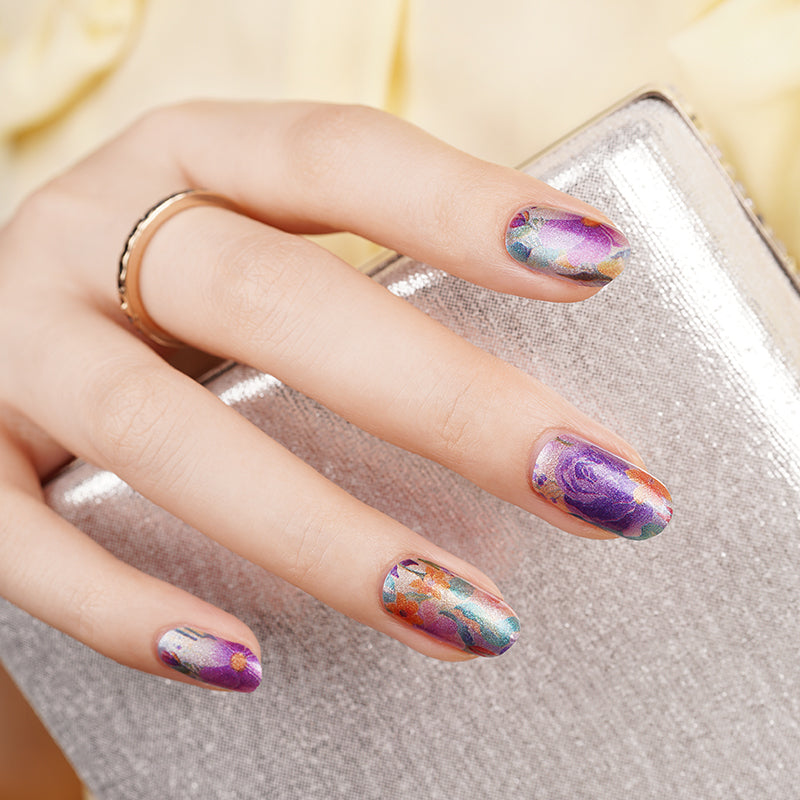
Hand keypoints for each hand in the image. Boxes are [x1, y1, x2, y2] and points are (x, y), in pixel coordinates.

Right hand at [0, 102, 671, 691]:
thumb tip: (522, 403)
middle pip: (271, 299)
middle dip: (440, 398)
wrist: (1, 325)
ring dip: (322, 532)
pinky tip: (245, 661)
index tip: (594, 262)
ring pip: (166, 435)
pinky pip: (29, 542)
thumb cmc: (155, 291)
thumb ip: (351, 294)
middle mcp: (92, 237)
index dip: (459, 202)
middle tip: (585, 482)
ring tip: (460, 613)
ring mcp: (16, 344)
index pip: (333, 154)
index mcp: (187, 160)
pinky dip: (132, 607)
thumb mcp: (241, 247)